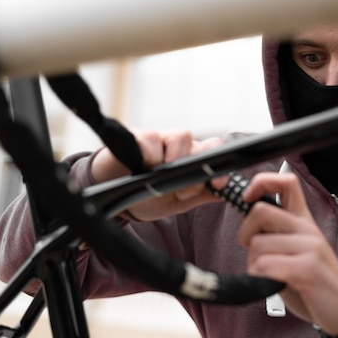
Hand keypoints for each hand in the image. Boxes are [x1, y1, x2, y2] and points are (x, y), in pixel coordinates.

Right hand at [91, 129, 223, 220]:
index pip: (213, 156)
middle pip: (201, 144)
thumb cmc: (146, 194)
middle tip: (185, 188)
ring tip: (160, 176)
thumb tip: (225, 192)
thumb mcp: (177, 201)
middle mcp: (180, 147)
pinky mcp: (137, 136)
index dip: (219, 168)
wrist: (112, 194)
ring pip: (182, 137)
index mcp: (192, 160)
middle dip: (198, 166)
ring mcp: (160, 139)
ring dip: (176, 159)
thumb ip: (200, 194)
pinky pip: (151, 138)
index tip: (219, 183)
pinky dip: (151, 153)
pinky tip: (144, 164)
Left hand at [237, 172, 337, 335]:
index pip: (286, 182)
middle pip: (260, 212)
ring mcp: (310, 247)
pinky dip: (260, 278)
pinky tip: (275, 284)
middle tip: (254, 252)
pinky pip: (265, 265)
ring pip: (258, 244)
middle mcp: (307, 229)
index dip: (261, 183)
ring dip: (254, 265)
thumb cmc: (314, 284)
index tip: (247, 198)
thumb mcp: (294, 252)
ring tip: (271, 275)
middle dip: (245, 234)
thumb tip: (246, 219)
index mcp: (304, 221)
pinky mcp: (307, 269)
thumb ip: (275, 234)